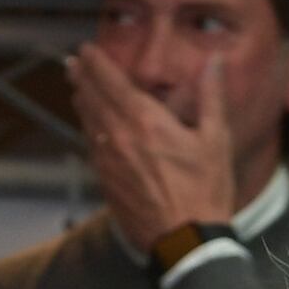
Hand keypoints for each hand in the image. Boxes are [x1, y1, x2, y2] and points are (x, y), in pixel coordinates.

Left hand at [66, 41, 245, 249]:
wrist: (185, 239)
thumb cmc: (205, 190)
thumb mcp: (215, 139)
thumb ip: (211, 95)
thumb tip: (215, 62)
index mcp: (145, 121)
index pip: (111, 82)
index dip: (96, 63)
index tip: (86, 49)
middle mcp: (120, 137)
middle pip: (92, 99)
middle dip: (82, 78)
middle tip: (72, 64)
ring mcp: (108, 161)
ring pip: (88, 123)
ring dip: (82, 102)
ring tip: (76, 89)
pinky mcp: (106, 182)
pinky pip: (92, 148)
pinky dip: (88, 131)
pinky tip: (90, 129)